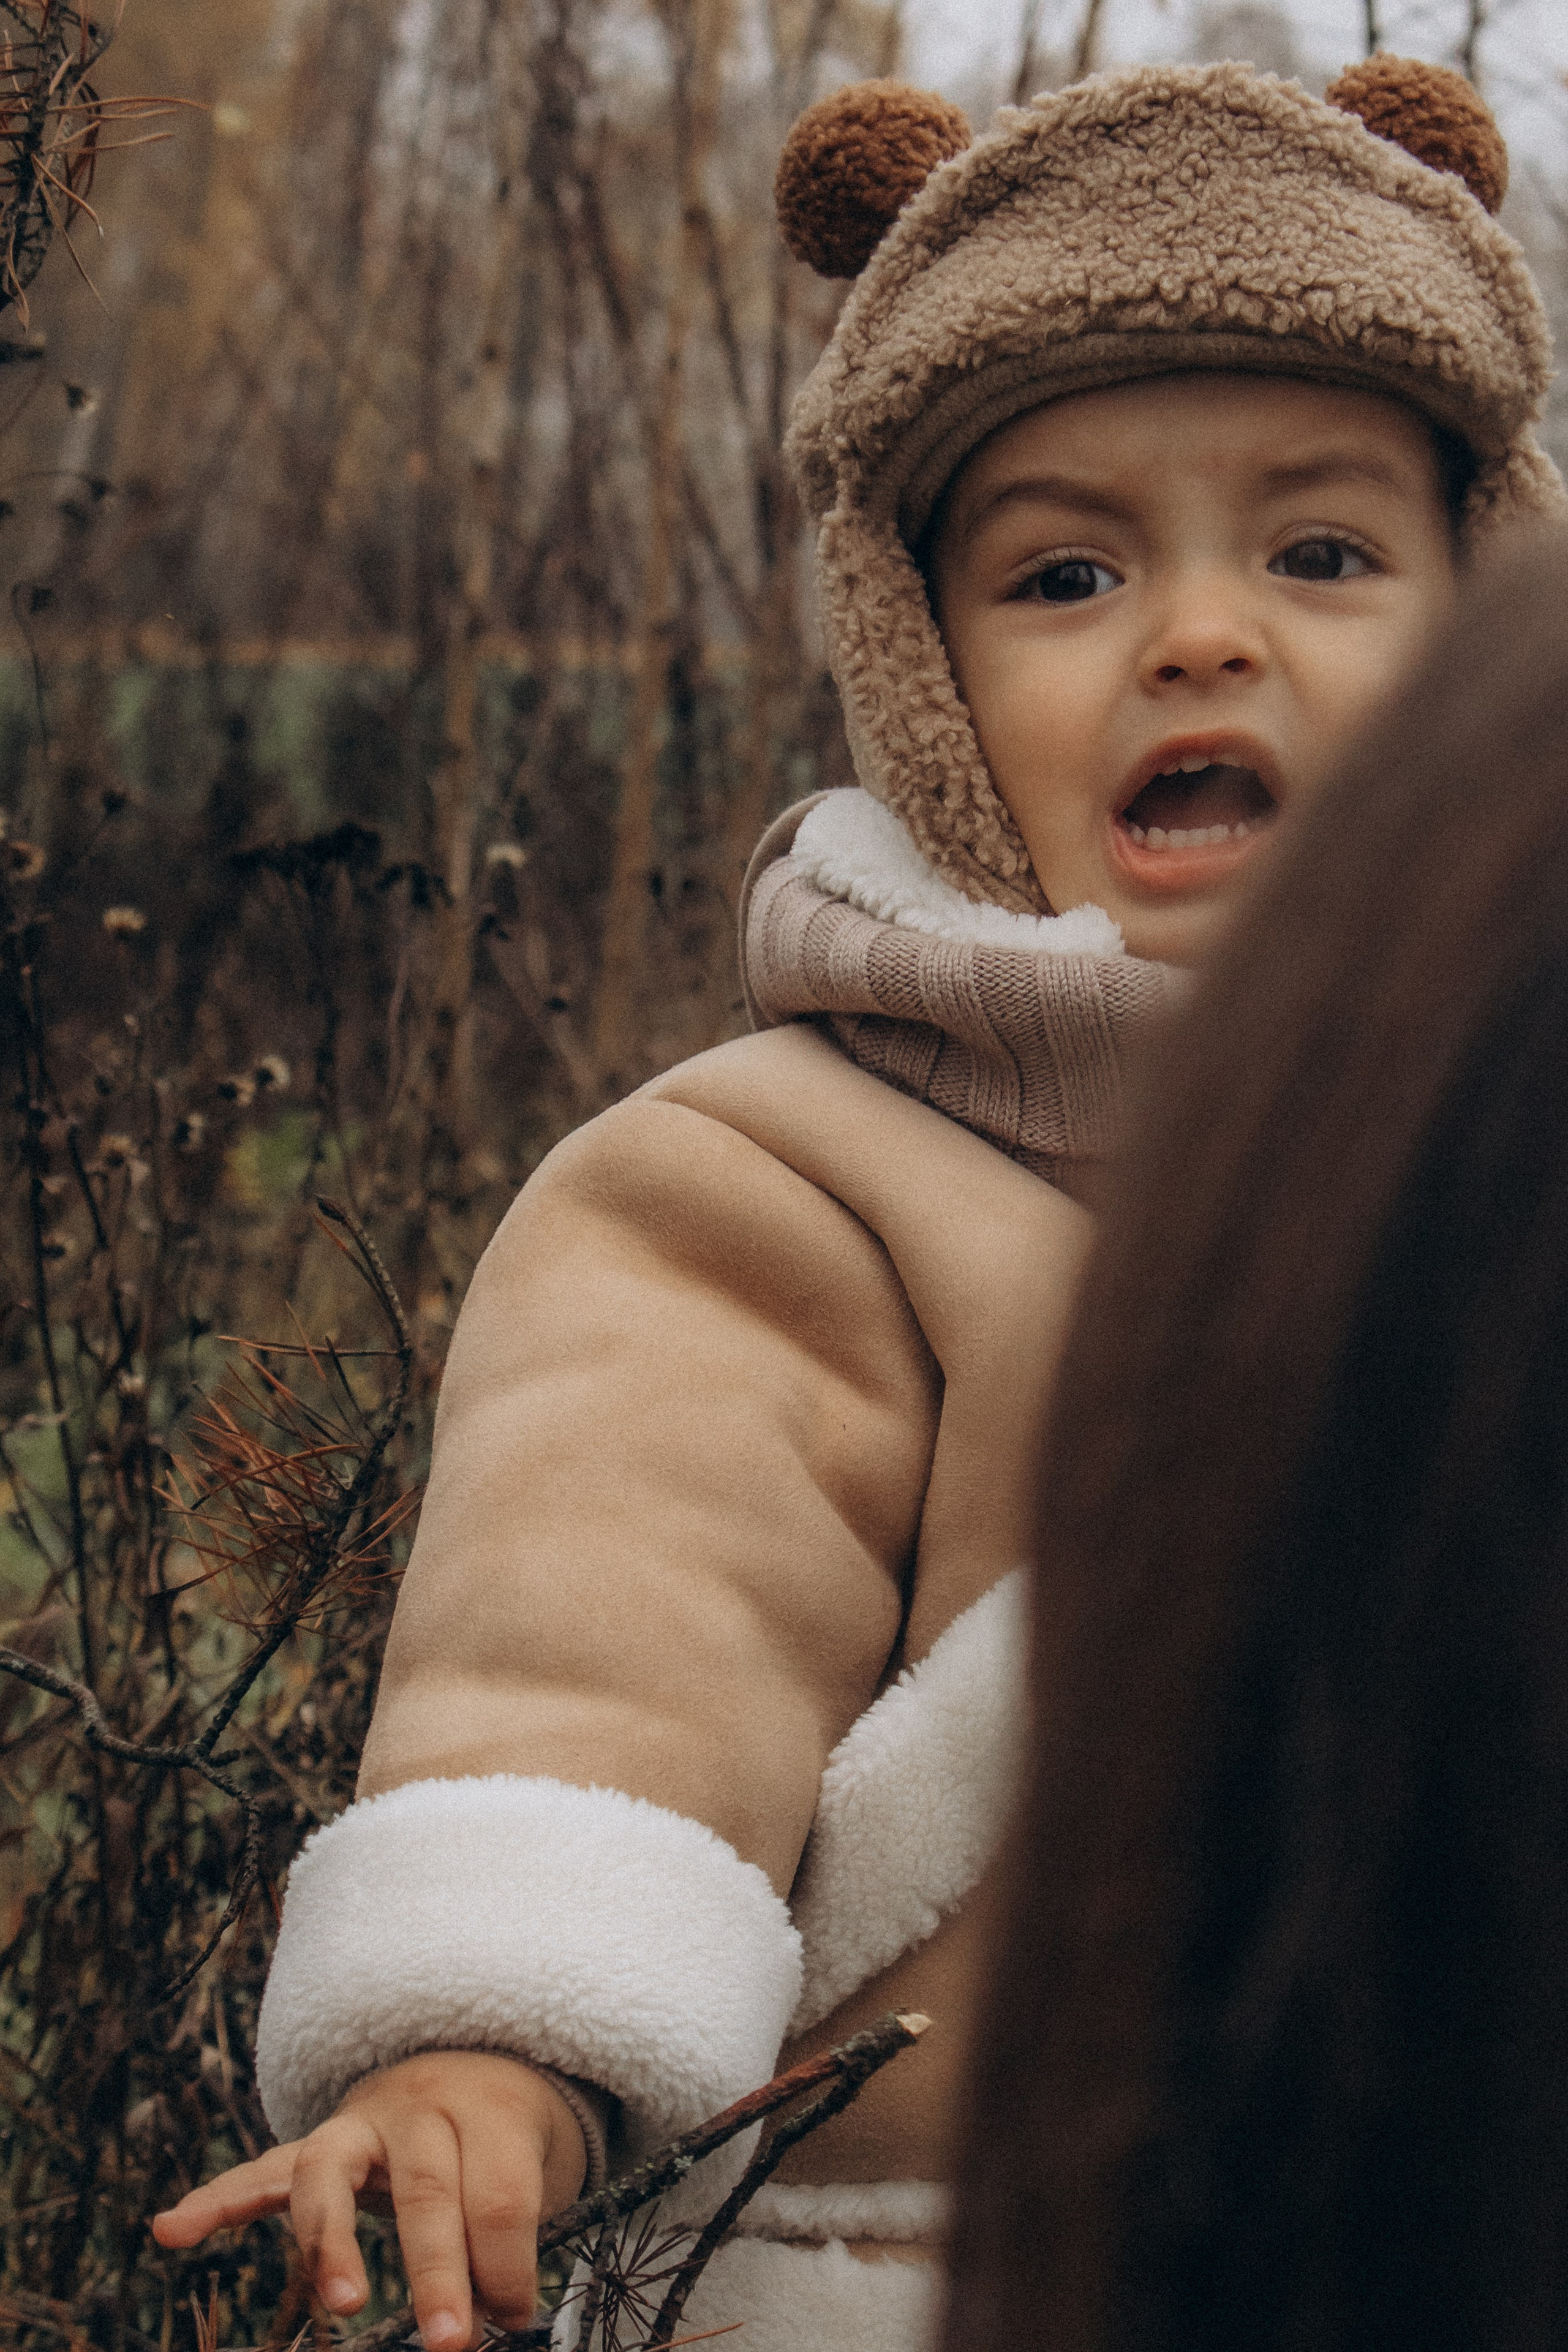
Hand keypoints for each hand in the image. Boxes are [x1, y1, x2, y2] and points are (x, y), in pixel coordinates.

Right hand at [151, 2050, 587, 2348]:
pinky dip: (217, 2199)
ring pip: (332, 2171)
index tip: (518, 2318)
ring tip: (343, 2303)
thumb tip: (507, 2323)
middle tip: (451, 2343)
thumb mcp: (533, 2167)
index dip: (510, 2264)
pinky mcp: (318, 2145)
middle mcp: (419, 2109)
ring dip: (332, 2242)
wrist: (476, 2058)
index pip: (501, 2192)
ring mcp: (360, 2123)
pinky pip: (263, 2172)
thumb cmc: (507, 2135)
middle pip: (426, 2189)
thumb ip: (510, 2238)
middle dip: (438, 2273)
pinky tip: (172, 2230)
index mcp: (489, 2110)